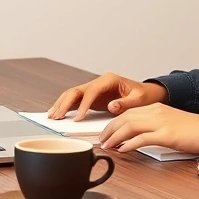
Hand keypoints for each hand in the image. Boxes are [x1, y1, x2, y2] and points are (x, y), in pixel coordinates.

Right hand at [47, 73, 167, 120]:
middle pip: (76, 90)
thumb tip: (111, 106)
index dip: (83, 105)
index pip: (91, 91)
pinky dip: (66, 107)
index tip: (78, 118)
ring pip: (72, 94)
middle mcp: (99, 83)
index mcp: (109, 80)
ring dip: (61, 104)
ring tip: (51, 116)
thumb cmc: (144, 95)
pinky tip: (58, 114)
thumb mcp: (139, 100)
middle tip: (56, 116)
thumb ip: (126, 103)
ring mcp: (94, 90)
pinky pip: (76, 101)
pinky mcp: (92, 98)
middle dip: (65, 103)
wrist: (147, 94)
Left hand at [97, 103, 198, 154]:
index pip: (127, 112)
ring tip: (107, 146)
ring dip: (114, 136)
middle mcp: (156, 111)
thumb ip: (154, 127)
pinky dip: (128, 144)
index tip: (105, 132)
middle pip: (124, 117)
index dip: (113, 122)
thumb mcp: (170, 123)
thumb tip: (137, 138)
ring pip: (129, 126)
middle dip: (109, 129)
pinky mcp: (166, 135)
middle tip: (100, 140)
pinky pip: (141, 138)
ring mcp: (160, 122)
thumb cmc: (195, 130)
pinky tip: (122, 150)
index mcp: (156, 108)